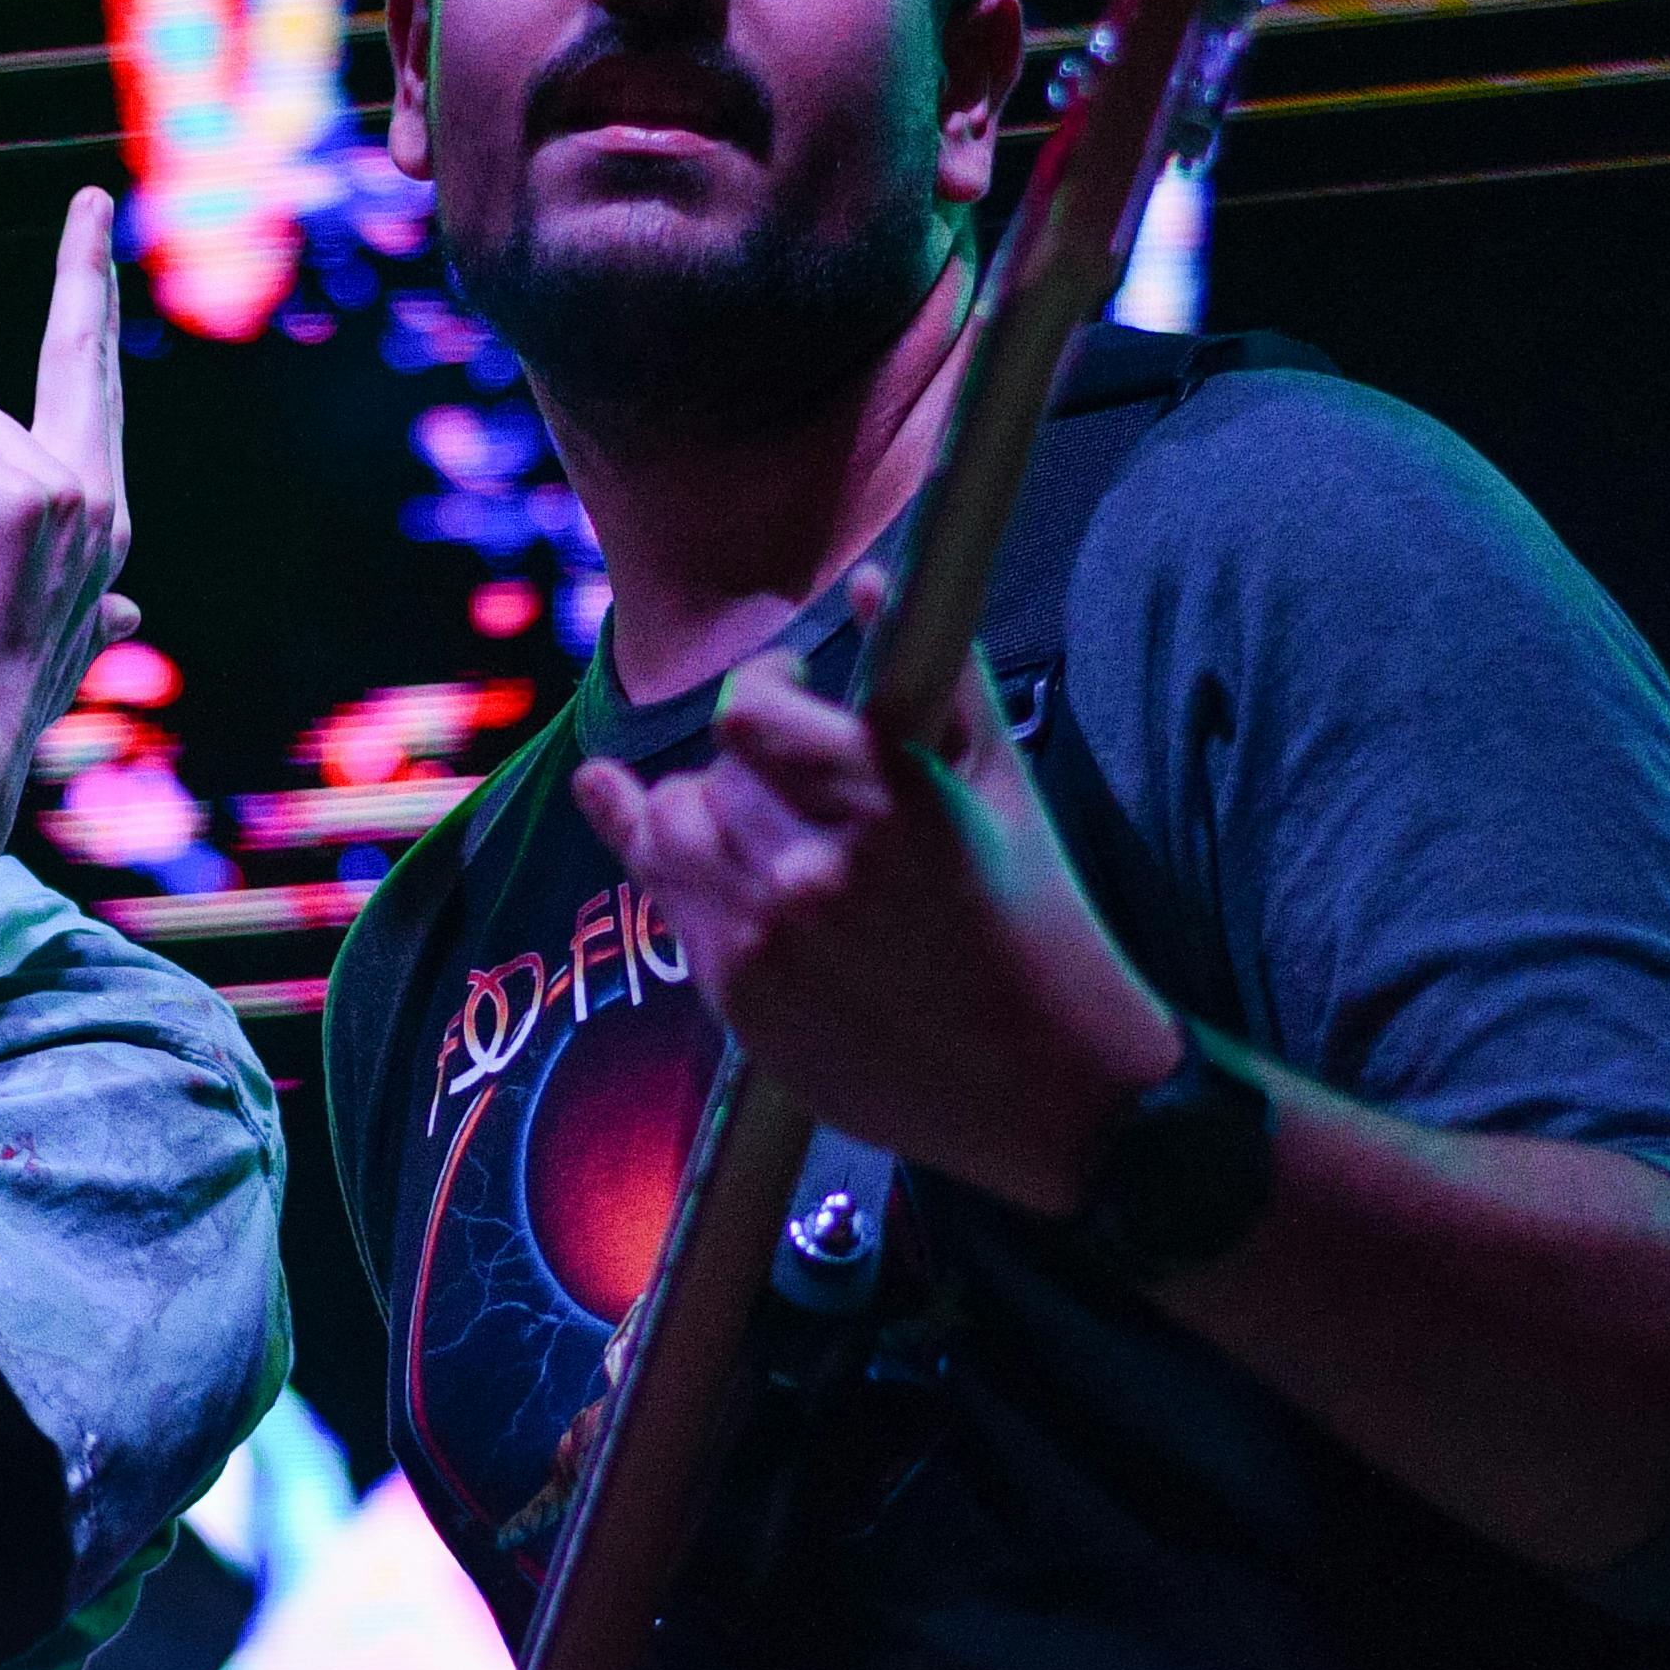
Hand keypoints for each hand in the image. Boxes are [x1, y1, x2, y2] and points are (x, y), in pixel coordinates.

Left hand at [0, 186, 140, 772]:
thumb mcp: (37, 631)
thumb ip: (87, 602)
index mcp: (102, 524)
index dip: (93, 315)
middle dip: (85, 271)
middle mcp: (101, 501)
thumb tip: (132, 609)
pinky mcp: (13, 495)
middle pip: (80, 357)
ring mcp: (66, 494)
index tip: (98, 242)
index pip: (94, 398)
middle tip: (91, 201)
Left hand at [567, 580, 1180, 1214]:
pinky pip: (663, 901)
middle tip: (775, 769)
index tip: (791, 688)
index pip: (749, 709)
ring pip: (666, 829)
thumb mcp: (1003, 786)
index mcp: (889, 795)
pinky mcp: (740, 998)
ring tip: (733, 812)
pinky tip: (621, 807)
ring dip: (689, 810)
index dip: (765, 688)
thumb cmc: (1038, 921)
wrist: (1049, 1088)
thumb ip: (936, 676)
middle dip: (742, 762)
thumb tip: (870, 580)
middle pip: (708, 771)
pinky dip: (665, 862)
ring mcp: (769, 936)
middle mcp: (817, 863)